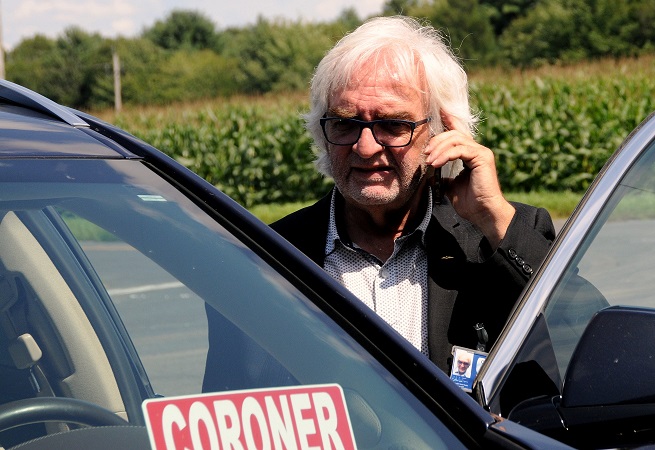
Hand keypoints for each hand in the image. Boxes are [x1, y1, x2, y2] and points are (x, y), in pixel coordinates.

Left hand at [423, 111, 514, 247]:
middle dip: (437, 141)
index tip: (439, 111)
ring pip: (456, 139)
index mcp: (470, 154)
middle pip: (454, 134)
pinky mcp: (482, 157)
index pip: (458, 133)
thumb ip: (442, 177)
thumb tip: (428, 174)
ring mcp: (481, 152)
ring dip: (439, 149)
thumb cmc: (470, 203)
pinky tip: (436, 164)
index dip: (449, 120)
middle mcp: (477, 150)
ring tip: (429, 161)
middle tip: (425, 153)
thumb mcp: (450, 187)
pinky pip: (460, 149)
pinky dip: (445, 155)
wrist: (483, 213)